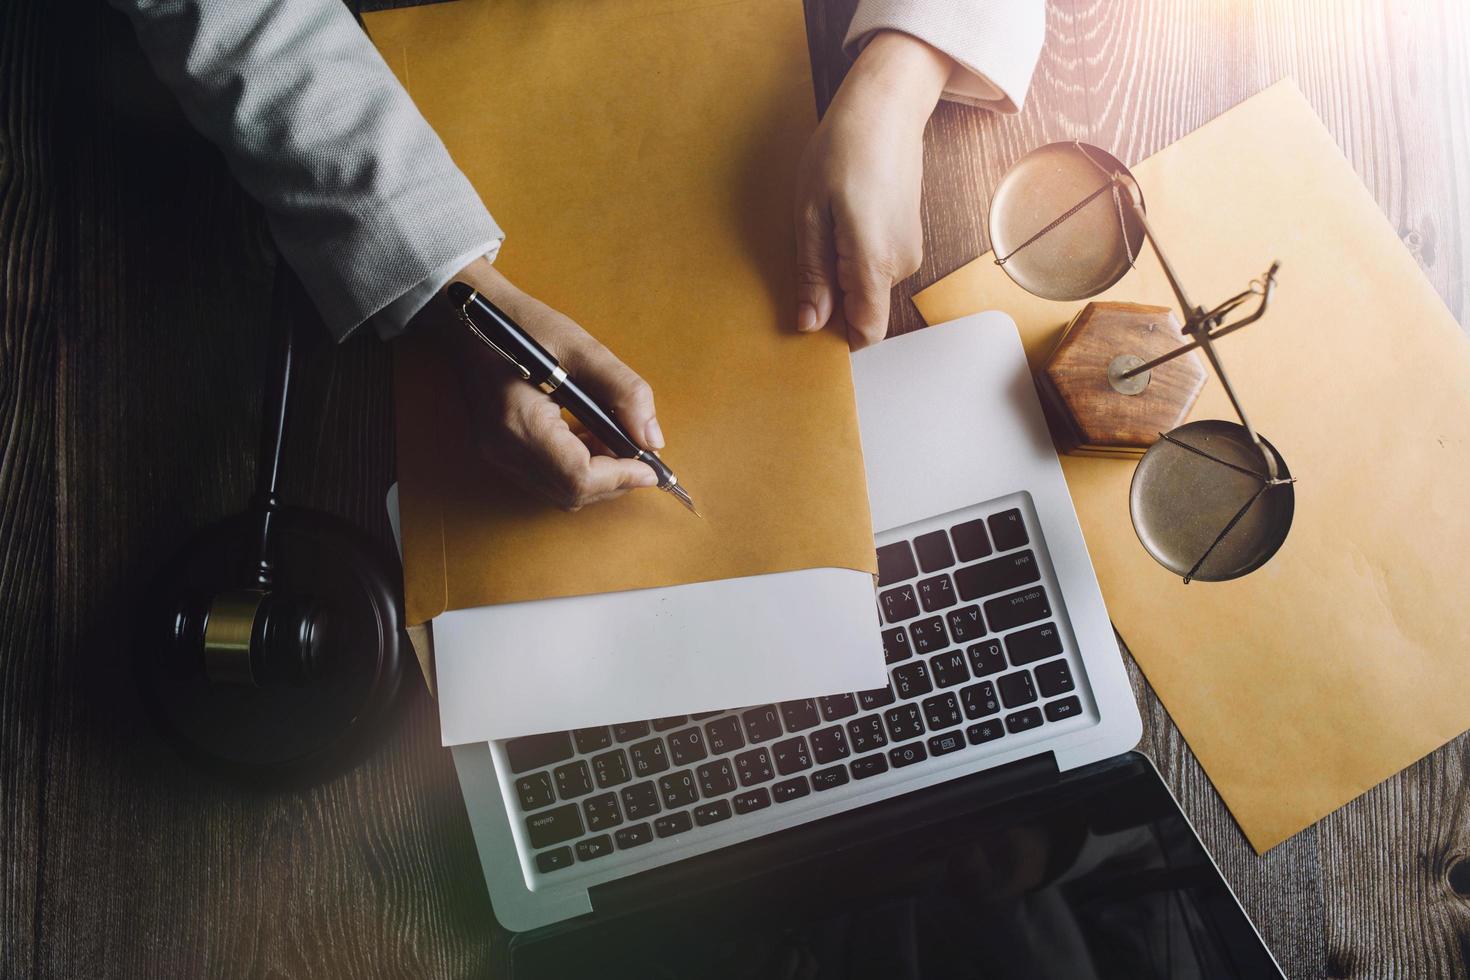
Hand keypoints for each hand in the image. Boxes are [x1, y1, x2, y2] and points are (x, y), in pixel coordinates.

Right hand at [419, 258, 663, 510]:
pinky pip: (547, 476)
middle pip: (571, 493)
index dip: (621, 478)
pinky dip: (577, 467)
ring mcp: (499, 454)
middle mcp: (504, 449)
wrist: (469, 318)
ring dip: (597, 475)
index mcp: (520, 422)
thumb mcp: (583, 348)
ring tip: (615, 439)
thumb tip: (652, 439)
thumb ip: (624, 393)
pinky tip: (590, 436)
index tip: (651, 468)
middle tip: (639, 454)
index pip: (577, 477)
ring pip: (561, 491)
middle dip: (614, 479)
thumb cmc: (523, 325)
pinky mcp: (502, 451)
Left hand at [794, 31, 951, 348]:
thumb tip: (810, 323)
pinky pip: (876, 265)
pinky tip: (840, 219)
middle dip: (831, 298)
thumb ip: (813, 273)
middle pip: (862, 309)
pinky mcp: (907, 237)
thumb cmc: (844, 148)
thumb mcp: (810, 213)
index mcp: (875, 263)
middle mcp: (900, 265)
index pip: (866, 333)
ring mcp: (908, 251)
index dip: (836, 339)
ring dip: (840, 272)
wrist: (887, 106)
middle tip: (805, 255)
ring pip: (867, 286)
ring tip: (823, 226)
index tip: (809, 325)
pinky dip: (853, 255)